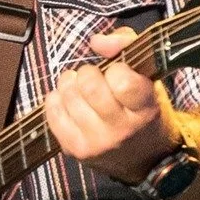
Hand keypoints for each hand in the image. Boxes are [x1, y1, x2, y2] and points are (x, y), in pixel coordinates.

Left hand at [44, 27, 181, 185]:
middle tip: (94, 77)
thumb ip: (126, 44)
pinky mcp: (75, 149)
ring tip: (81, 88)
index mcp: (145, 109)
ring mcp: (96, 142)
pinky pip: (52, 112)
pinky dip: (57, 99)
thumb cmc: (143, 109)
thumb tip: (96, 41)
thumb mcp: (148, 76)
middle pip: (89, 86)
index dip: (116, 69)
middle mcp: (121, 129)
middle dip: (88, 73)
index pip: (123, 82)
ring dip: (70, 84)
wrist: (144, 158)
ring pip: (68, 96)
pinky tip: (70, 101)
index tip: (118, 72)